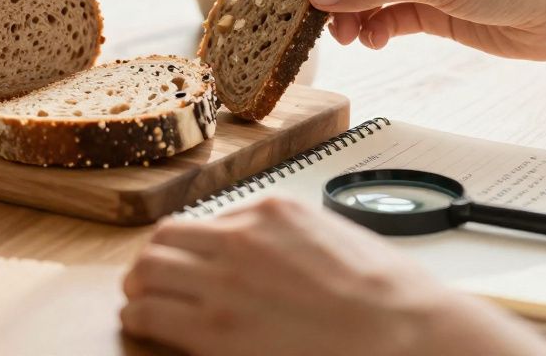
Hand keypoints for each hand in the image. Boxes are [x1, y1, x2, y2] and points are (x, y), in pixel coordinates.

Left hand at [121, 198, 545, 355]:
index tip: (189, 263)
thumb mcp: (333, 237)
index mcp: (271, 212)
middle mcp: (240, 238)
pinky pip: (151, 313)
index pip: (204, 220)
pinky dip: (140, 317)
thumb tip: (258, 246)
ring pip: (147, 270)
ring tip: (141, 301)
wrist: (405, 334)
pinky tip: (144, 324)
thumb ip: (287, 237)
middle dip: (154, 260)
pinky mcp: (215, 327)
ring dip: (141, 285)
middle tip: (150, 279)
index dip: (191, 247)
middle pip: (164, 238)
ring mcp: (224, 281)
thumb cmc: (385, 298)